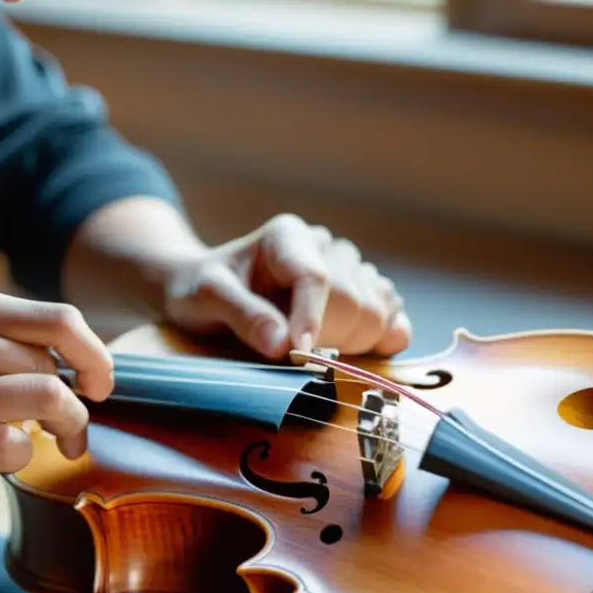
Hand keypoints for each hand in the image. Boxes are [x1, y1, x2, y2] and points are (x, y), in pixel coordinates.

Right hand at [0, 283, 112, 512]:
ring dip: (66, 428)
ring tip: (59, 443)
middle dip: (77, 405)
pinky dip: (22, 456)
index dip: (95, 355)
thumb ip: (2, 339)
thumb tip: (82, 364)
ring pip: (47, 400)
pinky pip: (17, 446)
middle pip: (53, 368)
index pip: (60, 321)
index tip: (99, 383)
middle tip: (71, 429)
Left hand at [163, 213, 410, 358]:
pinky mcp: (361, 290)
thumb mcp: (205, 297)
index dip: (312, 320)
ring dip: (350, 340)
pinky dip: (379, 335)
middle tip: (290, 353)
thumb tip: (280, 344)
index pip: (316, 277)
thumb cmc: (202, 288)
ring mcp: (347, 267)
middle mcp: (324, 245)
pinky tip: (350, 345)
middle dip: (326, 335)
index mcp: (287, 237)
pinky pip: (391, 313)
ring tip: (309, 345)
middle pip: (352, 298)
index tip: (299, 355)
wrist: (209, 288)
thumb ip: (241, 315)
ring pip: (376, 309)